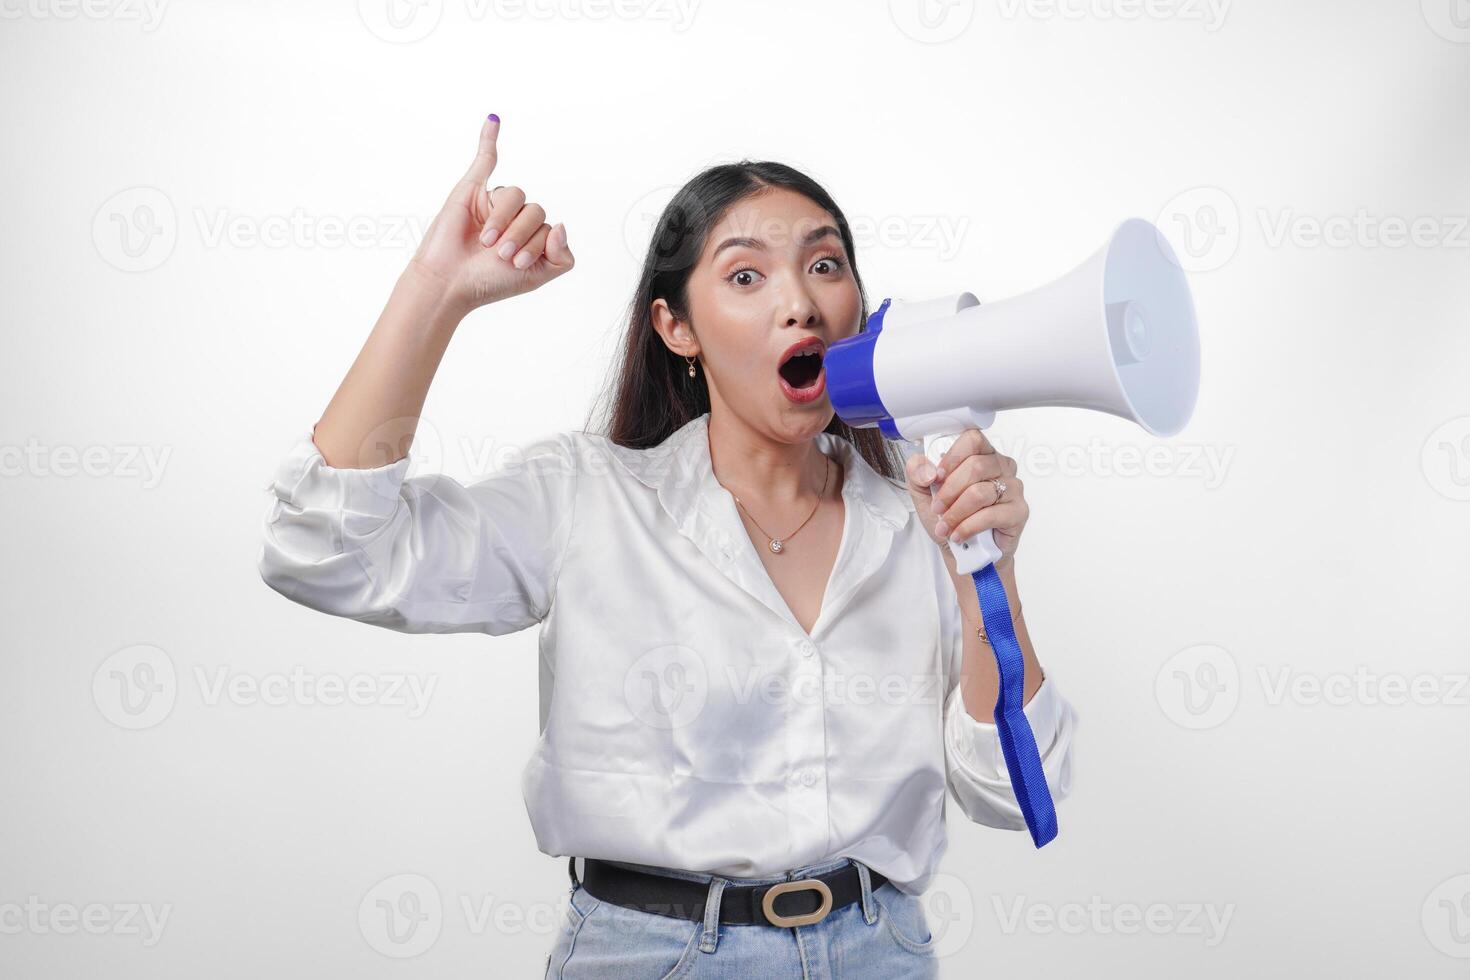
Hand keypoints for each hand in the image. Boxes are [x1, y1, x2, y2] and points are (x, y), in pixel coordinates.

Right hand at [408, 114, 574, 312]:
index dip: (538, 246)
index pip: (551, 228)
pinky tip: (493, 120)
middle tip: (502, 254)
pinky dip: (489, 138)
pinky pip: (486, 158)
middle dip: (521, 234)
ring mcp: (494, 203)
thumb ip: (561, 258)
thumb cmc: (488, 282)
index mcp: (532, 236)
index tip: (517, 265)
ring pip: (517, 195)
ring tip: (486, 241)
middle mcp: (515, 218)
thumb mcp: (536, 277)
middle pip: (536, 210)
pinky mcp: (472, 189)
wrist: (450, 282)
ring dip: (504, 221)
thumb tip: (561, 226)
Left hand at [904, 428, 1027, 568]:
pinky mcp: (1018, 511)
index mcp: (981, 455)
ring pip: (980, 492)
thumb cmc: (950, 519)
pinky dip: (968, 527)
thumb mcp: (924, 494)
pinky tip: (959, 534)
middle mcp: (1000, 467)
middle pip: (975, 466)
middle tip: (937, 509)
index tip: (937, 476)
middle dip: (949, 491)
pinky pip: (990, 515)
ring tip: (945, 526)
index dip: (951, 457)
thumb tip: (928, 470)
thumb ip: (918, 473)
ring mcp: (1013, 488)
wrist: (964, 554)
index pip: (972, 439)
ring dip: (956, 513)